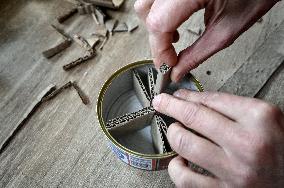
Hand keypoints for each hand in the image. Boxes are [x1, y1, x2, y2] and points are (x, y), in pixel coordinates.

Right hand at [134, 0, 279, 81]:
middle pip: (147, 13)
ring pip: (146, 4)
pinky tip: (173, 23)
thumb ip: (198, 53)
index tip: (167, 66)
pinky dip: (158, 13)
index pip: (158, 24)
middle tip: (169, 59)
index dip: (159, 50)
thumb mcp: (227, 29)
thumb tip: (178, 70)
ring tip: (172, 41)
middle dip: (156, 41)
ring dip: (154, 26)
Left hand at [152, 90, 283, 186]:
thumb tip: (193, 101)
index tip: (177, 95)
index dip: (187, 95)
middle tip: (161, 103)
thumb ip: (232, 108)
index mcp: (259, 118)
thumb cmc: (280, 148)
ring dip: (173, 134)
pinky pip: (185, 179)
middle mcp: (247, 143)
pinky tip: (179, 161)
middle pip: (193, 116)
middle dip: (169, 105)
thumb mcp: (265, 119)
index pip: (210, 99)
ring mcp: (235, 170)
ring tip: (174, 131)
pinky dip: (175, 167)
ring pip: (184, 144)